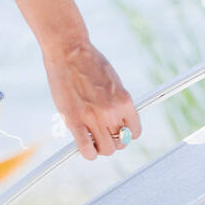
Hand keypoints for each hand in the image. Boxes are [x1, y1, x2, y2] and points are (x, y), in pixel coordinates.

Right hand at [42, 39, 141, 159]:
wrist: (69, 51)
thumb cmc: (89, 63)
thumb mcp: (113, 81)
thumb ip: (117, 102)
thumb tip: (118, 122)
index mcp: (125, 101)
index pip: (134, 132)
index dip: (126, 134)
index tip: (117, 132)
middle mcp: (112, 111)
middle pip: (120, 143)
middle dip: (113, 141)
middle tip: (102, 135)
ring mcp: (93, 117)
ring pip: (105, 149)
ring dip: (100, 148)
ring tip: (92, 140)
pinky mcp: (74, 120)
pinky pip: (86, 149)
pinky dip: (88, 153)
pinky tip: (86, 148)